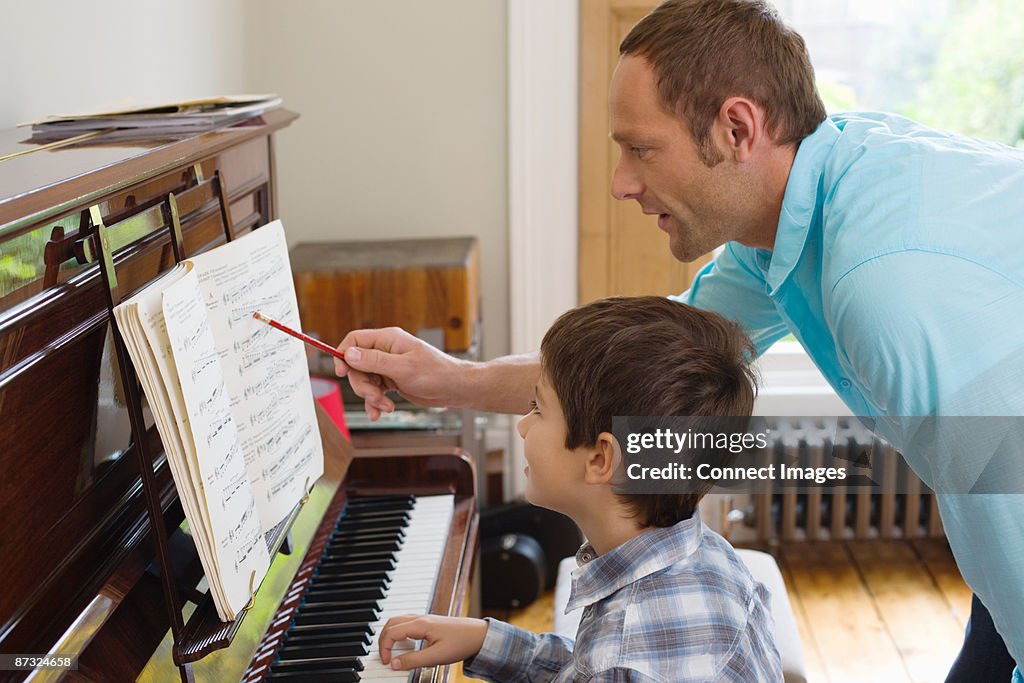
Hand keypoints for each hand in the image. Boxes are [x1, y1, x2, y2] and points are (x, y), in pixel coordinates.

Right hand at [334, 327, 468, 419]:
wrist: (454, 389)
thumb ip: (374, 361)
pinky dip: (375, 402)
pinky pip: (375, 391)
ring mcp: (389, 367)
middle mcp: (386, 351)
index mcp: (388, 340)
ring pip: (365, 381)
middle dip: (362, 385)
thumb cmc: (436, 373)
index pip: (355, 340)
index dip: (344, 354)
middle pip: (357, 365)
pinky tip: (381, 412)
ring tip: (385, 406)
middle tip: (375, 397)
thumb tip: (349, 354)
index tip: (341, 372)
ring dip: (371, 397)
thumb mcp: (402, 368)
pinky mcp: (393, 381)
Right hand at [377, 614, 488, 670]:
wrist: (479, 634)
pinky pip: (406, 623)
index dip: (384, 648)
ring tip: (391, 651)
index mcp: (419, 624)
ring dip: (390, 635)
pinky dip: (399, 632)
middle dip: (383, 640)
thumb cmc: (461, 642)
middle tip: (384, 657)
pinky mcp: (429, 622)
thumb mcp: (436, 657)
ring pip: (398, 621)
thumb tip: (394, 664)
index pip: (391, 632)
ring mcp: (424, 618)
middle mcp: (420, 618)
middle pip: (391, 623)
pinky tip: (404, 644)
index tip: (387, 662)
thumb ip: (413, 660)